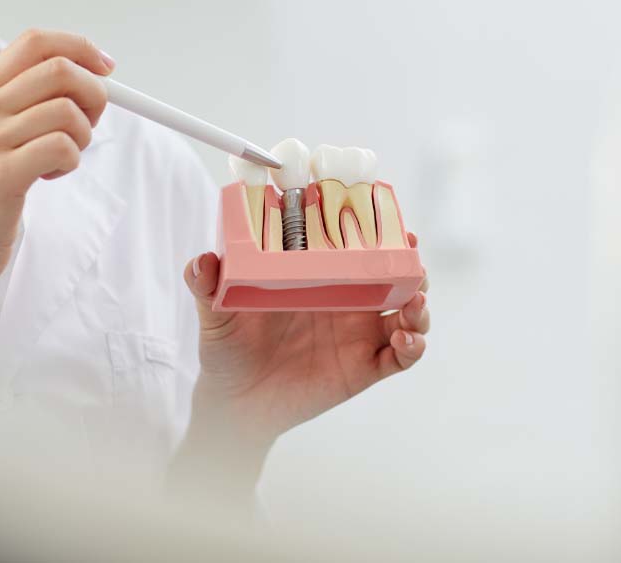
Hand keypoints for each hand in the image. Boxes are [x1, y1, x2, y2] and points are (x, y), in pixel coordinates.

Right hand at [0, 29, 113, 291]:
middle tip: (88, 125)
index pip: (37, 41)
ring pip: (68, 111)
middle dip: (95, 95)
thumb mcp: (0, 131)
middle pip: (61, 70)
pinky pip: (64, 147)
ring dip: (82, 137)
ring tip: (62, 157)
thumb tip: (96, 77)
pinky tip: (50, 175)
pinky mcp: (1, 174)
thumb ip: (35, 101)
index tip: (107, 68)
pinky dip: (72, 162)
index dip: (81, 48)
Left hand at [183, 234, 429, 453]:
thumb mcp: (217, 313)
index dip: (377, 230)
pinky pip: (401, 356)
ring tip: (413, 302)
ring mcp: (359, 334)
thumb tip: (201, 260)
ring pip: (407, 311)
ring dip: (419, 303)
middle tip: (411, 254)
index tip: (388, 216)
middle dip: (410, 263)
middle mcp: (346, 301)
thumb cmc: (228, 349)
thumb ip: (207, 286)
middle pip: (393, 274)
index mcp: (318, 278)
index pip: (356, 247)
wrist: (235, 403)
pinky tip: (405, 338)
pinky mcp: (364, 367)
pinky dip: (413, 345)